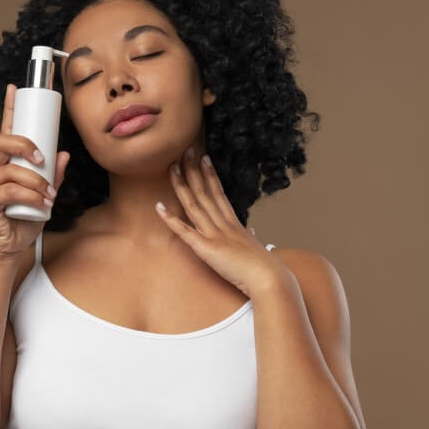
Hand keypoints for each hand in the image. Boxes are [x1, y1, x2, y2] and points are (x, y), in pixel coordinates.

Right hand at [0, 83, 69, 260]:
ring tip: (49, 195)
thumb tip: (65, 155)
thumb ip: (54, 176)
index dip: (9, 109)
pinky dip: (30, 197)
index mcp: (5, 164)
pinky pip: (9, 191)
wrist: (8, 249)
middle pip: (2, 143)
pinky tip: (41, 205)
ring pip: (10, 170)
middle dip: (24, 145)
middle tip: (42, 158)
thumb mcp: (44, 196)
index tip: (15, 89)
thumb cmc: (22, 221)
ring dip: (35, 181)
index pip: (6, 131)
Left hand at [155, 145, 285, 296]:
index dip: (210, 176)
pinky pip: (185, 232)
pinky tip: (158, 207)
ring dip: (182, 185)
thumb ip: (252, 237)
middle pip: (205, 192)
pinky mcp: (207, 249)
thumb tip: (253, 231)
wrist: (269, 279)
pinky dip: (171, 219)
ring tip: (172, 167)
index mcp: (235, 224)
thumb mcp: (257, 247)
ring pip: (194, 205)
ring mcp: (215, 234)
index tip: (204, 159)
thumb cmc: (265, 267)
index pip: (219, 194)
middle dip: (195, 171)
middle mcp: (224, 224)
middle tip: (186, 150)